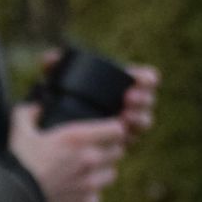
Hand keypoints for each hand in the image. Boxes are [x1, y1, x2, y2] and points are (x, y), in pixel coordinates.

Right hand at [10, 103, 127, 201]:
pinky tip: (75, 193)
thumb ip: (28, 113)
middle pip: (118, 152)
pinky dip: (88, 196)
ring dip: (101, 173)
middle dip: (109, 151)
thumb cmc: (17, 164)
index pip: (117, 130)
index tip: (108, 132)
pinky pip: (97, 198)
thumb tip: (36, 107)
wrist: (12, 201)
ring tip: (86, 173)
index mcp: (78, 138)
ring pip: (111, 175)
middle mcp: (90, 159)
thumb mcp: (20, 132)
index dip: (115, 130)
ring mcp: (90, 184)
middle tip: (93, 152)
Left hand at [36, 50, 161, 142]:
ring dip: (139, 119)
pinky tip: (121, 135)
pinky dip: (129, 137)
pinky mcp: (122, 142)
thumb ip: (53, 67)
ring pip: (145, 121)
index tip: (138, 79)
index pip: (147, 78)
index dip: (147, 78)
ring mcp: (128, 123)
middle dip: (143, 99)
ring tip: (125, 117)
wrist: (56, 128)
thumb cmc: (61, 98)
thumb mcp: (56, 82)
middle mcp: (131, 103)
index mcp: (124, 83)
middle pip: (148, 100)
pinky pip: (133, 140)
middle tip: (128, 98)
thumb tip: (52, 59)